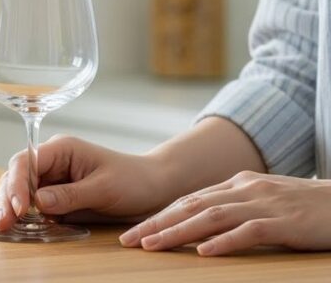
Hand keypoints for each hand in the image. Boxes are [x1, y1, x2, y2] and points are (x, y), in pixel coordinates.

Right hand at [0, 135, 173, 232]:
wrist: (153, 187)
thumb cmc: (134, 180)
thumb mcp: (104, 188)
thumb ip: (70, 195)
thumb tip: (39, 203)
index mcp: (60, 149)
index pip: (26, 162)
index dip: (17, 185)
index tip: (18, 209)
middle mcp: (49, 162)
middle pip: (14, 178)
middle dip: (3, 201)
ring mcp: (49, 180)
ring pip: (14, 192)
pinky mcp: (52, 197)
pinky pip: (27, 206)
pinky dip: (11, 216)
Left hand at [120, 171, 330, 255]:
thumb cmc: (306, 207)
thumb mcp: (265, 202)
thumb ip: (235, 208)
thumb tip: (201, 225)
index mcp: (238, 184)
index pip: (189, 200)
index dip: (160, 216)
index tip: (134, 231)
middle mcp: (246, 190)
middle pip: (192, 206)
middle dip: (157, 223)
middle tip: (129, 240)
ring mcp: (265, 204)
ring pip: (212, 217)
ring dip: (178, 232)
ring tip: (153, 245)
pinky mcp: (285, 222)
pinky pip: (250, 231)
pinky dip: (225, 242)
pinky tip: (204, 251)